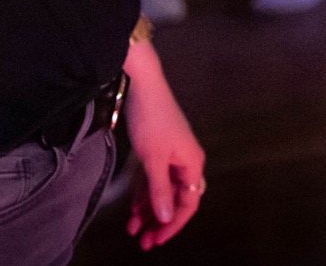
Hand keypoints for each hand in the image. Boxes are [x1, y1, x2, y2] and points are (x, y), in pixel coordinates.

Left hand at [123, 43, 205, 249]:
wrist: (142, 85)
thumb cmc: (152, 119)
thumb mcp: (153, 159)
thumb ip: (160, 190)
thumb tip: (167, 218)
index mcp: (192, 163)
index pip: (188, 203)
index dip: (174, 224)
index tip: (157, 239)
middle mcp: (185, 161)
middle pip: (176, 200)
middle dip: (161, 221)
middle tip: (145, 242)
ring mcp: (171, 155)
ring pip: (162, 191)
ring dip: (149, 210)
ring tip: (134, 230)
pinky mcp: (157, 149)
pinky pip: (153, 179)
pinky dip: (144, 194)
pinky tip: (133, 210)